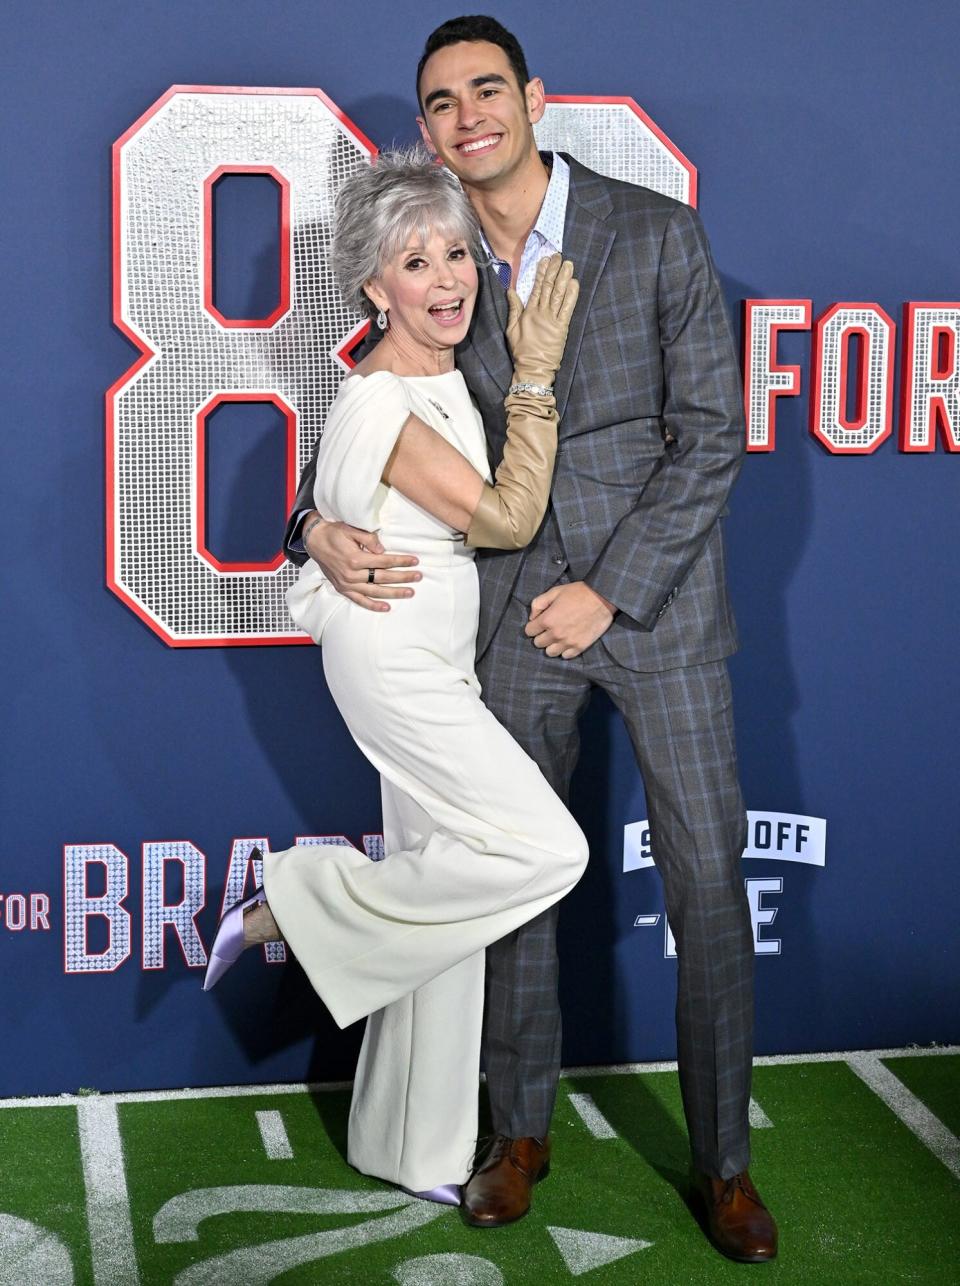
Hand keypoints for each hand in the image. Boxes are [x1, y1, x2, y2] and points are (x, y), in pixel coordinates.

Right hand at [303, 514, 420, 611]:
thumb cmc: (334, 533)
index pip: (384, 562)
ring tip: (410, 592)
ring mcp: (347, 584)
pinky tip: (387, 607)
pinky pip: (359, 600)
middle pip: (382, 578)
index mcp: (355, 558)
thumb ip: (368, 539)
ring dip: (394, 593)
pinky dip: (373, 606)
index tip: (415, 561)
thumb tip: (382, 550)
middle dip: (402, 577)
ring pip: (374, 591)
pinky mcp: (342, 589)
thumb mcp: (350, 529)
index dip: (401, 561)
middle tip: (418, 577)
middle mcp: (351, 574)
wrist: (314, 541)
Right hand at [505, 254, 578, 385]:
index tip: (545, 260)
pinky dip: (571, 295)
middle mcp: (541, 313)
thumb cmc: (521, 351)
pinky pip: (568, 308)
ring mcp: (552, 319)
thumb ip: (513, 309)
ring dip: (564, 278)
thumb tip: (511, 290)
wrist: (533, 368)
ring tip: (568, 264)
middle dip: (554, 270)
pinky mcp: (562, 328)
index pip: (536, 288)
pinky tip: (574, 283)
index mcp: (529, 312)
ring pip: (559, 294)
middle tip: (559, 256)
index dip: (542, 273)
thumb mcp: (511, 329)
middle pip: (549, 287)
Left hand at [524, 582, 615, 657]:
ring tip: (558, 637)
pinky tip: (568, 641)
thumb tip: (532, 618)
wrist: (602, 598)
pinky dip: (565, 650)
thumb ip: (538, 604)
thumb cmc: (578, 592)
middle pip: (538, 643)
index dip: (533, 626)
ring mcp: (568, 642)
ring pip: (550, 653)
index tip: (539, 622)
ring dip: (552, 645)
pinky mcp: (580, 647)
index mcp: (547, 620)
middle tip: (549, 629)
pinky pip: (566, 656)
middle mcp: (556, 634)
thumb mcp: (554, 591)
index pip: (529, 631)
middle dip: (541, 636)